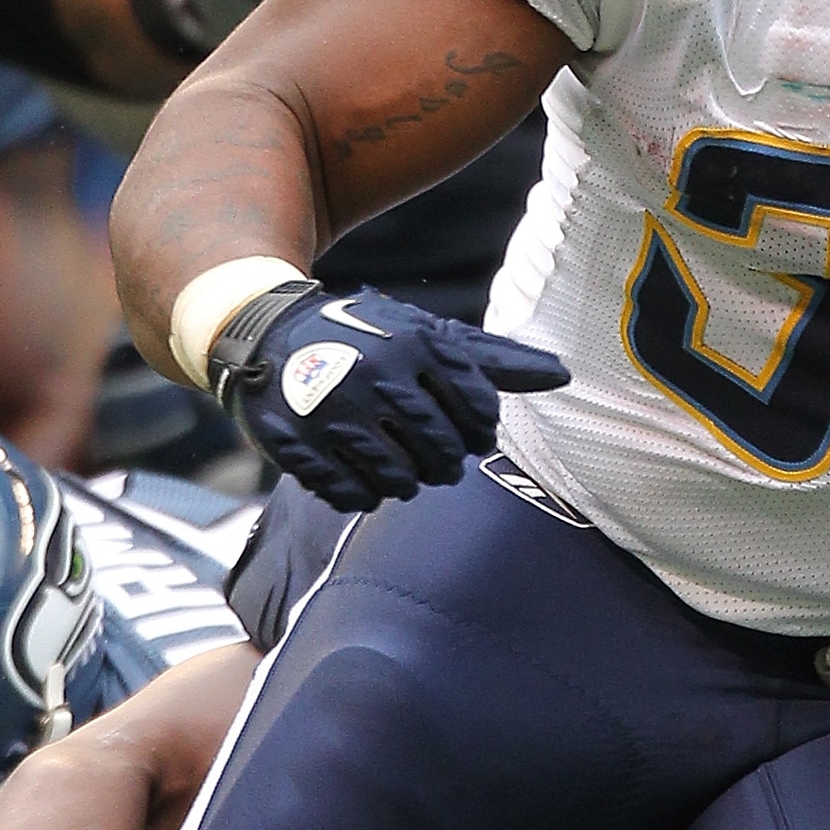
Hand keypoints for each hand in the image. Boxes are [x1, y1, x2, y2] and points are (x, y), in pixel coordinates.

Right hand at [207, 280, 568, 511]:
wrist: (268, 333)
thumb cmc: (367, 338)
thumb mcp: (427, 336)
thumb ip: (493, 360)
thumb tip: (562, 375)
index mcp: (418, 346)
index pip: (480, 415)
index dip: (479, 434)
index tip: (466, 433)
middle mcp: (377, 375)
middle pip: (443, 455)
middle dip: (444, 463)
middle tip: (434, 458)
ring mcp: (333, 411)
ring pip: (401, 482)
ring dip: (406, 482)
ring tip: (397, 463)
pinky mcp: (296, 443)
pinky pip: (353, 496)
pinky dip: (363, 493)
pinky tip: (359, 472)